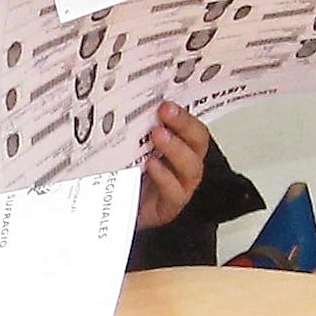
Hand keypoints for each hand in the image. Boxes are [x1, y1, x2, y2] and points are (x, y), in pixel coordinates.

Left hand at [136, 104, 216, 231]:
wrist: (118, 213)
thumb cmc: (128, 178)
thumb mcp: (131, 149)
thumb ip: (136, 131)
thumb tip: (127, 105)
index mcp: (179, 147)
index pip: (192, 127)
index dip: (185, 114)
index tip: (167, 102)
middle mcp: (184, 165)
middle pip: (198, 143)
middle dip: (184, 124)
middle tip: (165, 111)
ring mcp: (180, 187)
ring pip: (191, 167)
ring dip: (175, 148)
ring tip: (158, 135)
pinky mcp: (169, 207)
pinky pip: (174, 193)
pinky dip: (164, 177)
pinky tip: (151, 165)